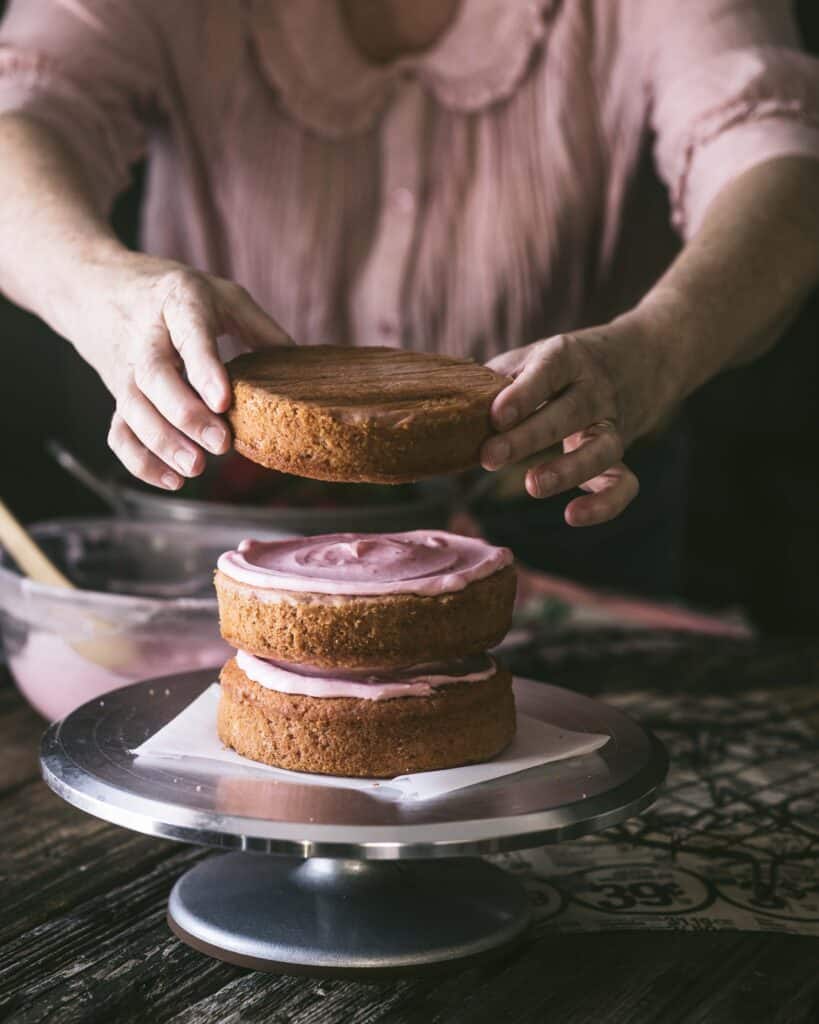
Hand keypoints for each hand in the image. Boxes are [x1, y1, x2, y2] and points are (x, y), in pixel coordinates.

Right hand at [73, 253, 291, 489]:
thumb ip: (262, 329)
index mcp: (178, 304)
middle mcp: (146, 337)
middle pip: (153, 376)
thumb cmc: (176, 294)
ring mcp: (125, 368)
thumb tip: (303, 370)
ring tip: (195, 468)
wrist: (101, 286)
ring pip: (132, 408)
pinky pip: (118, 432)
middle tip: (219, 444)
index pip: (189, 334)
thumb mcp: (223, 295)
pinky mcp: (116, 396)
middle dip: (184, 414)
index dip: (204, 368)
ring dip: (161, 442)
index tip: (224, 401)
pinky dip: (140, 461)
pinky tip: (172, 481)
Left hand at [481, 316, 673, 525]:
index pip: (548, 371)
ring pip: (602, 449)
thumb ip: (493, 382)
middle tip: (490, 458)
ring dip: (569, 470)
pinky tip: (572, 516)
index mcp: (566, 358)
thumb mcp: (530, 358)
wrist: (638, 358)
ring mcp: (612, 423)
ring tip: (532, 486)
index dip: (523, 394)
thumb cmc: (559, 366)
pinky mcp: (622, 454)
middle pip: (568, 413)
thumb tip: (442, 414)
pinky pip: (625, 483)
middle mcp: (594, 390)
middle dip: (529, 438)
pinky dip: (605, 504)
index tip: (495, 417)